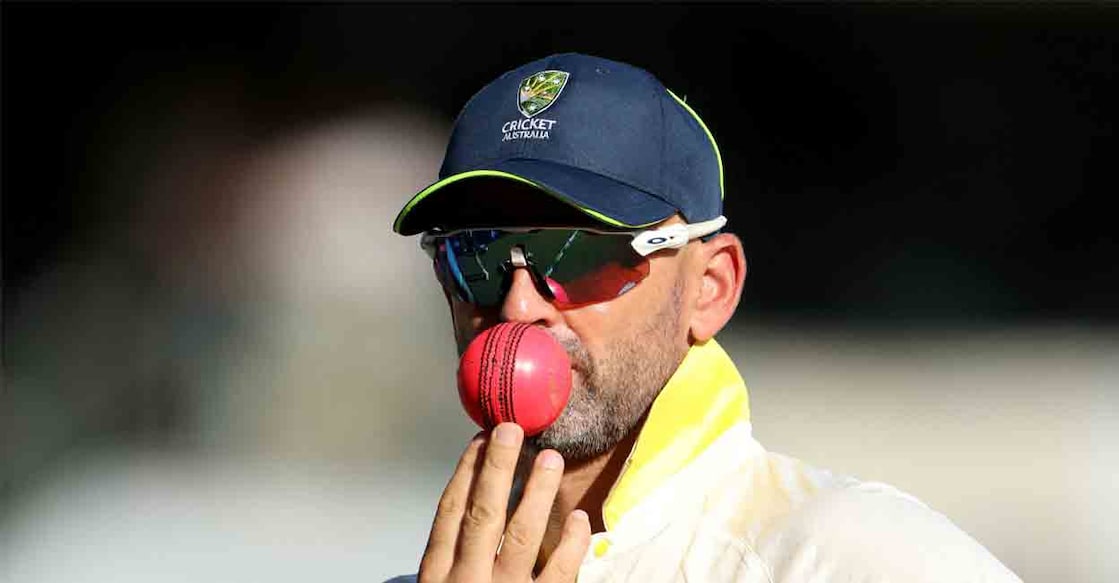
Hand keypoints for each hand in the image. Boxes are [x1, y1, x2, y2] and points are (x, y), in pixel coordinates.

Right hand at [418, 423, 591, 581]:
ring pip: (522, 535)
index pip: (449, 512)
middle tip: (511, 429)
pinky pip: (560, 571)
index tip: (481, 438)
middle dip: (497, 467)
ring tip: (550, 458)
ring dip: (537, 492)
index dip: (466, 470)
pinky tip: (579, 517)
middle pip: (483, 513)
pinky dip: (571, 542)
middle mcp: (467, 580)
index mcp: (437, 573)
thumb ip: (454, 556)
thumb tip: (477, 500)